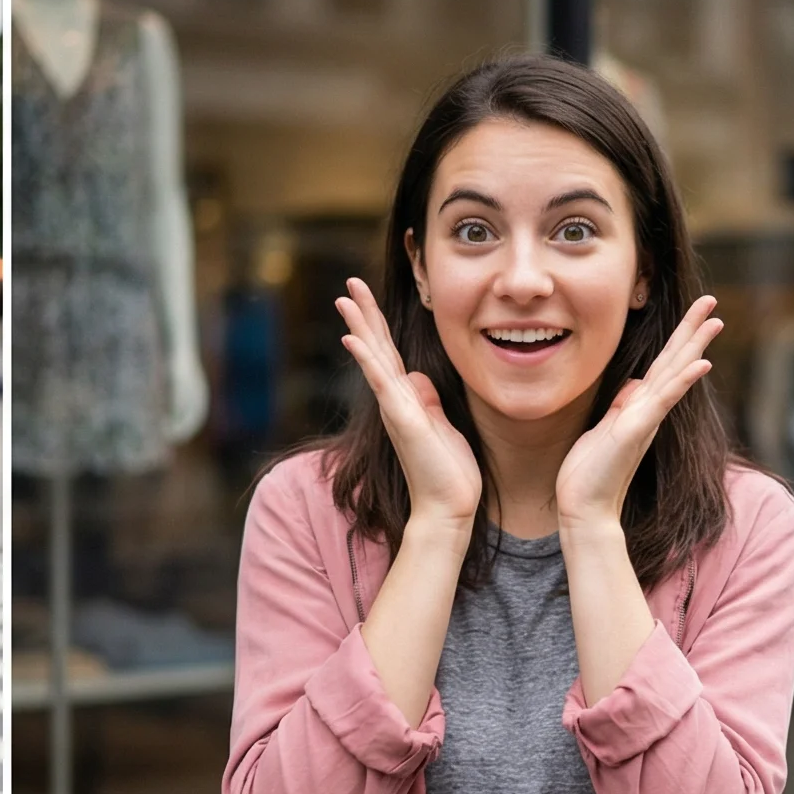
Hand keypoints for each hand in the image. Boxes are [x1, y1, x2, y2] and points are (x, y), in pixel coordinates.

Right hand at [336, 277, 480, 527]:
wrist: (448, 508)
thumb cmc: (449, 472)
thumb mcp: (443, 425)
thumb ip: (428, 400)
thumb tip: (418, 376)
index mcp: (405, 397)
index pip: (388, 352)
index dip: (377, 323)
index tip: (365, 296)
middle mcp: (394, 398)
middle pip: (376, 347)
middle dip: (364, 313)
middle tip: (350, 284)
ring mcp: (394, 407)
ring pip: (373, 357)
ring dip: (359, 326)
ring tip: (344, 299)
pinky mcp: (401, 418)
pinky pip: (381, 381)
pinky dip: (366, 358)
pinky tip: (352, 338)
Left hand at [555, 296, 722, 528]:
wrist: (584, 507)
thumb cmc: (590, 471)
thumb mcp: (604, 428)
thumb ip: (623, 405)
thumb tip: (636, 384)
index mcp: (640, 406)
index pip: (664, 364)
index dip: (679, 338)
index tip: (695, 314)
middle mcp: (648, 410)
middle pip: (676, 361)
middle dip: (693, 331)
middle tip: (713, 302)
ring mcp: (645, 419)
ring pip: (674, 373)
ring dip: (694, 345)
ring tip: (715, 320)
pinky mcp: (636, 430)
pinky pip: (663, 400)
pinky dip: (682, 380)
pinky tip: (700, 363)